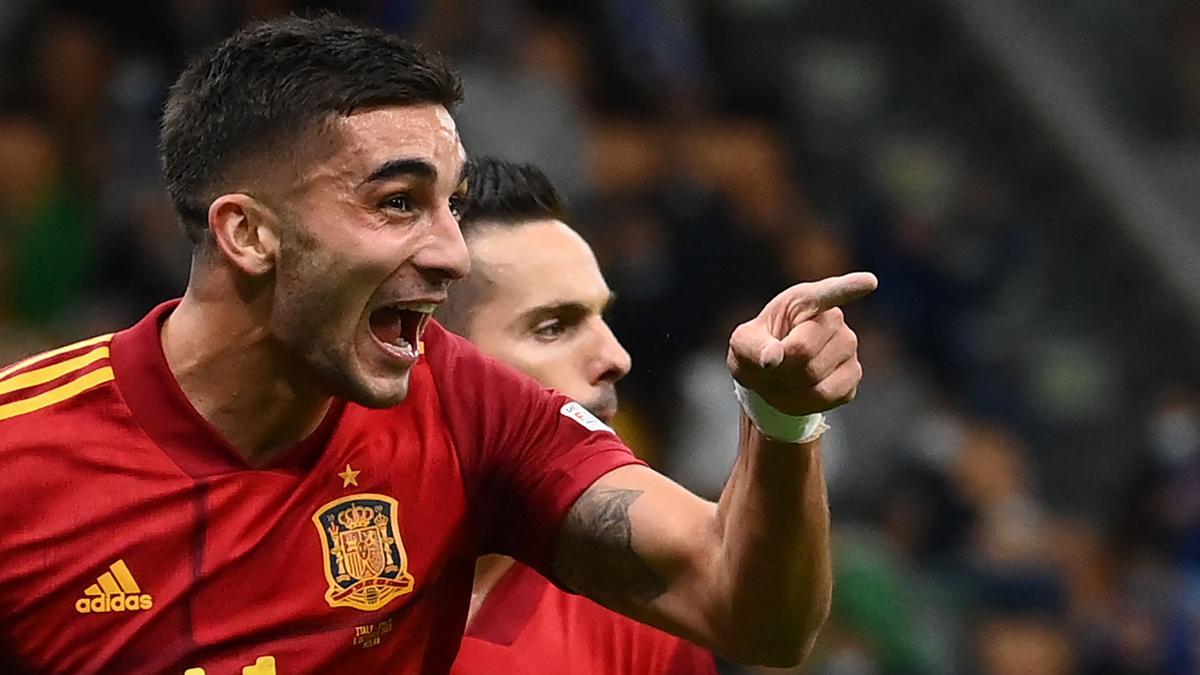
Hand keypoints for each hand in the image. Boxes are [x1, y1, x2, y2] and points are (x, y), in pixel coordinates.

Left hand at [727, 272, 877, 415]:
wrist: (770, 375)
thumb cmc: (758, 349)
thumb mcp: (742, 343)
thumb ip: (753, 347)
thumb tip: (773, 359)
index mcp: (805, 300)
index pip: (830, 292)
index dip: (849, 287)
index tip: (869, 282)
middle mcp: (834, 319)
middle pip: (803, 351)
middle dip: (779, 368)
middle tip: (771, 365)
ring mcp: (849, 347)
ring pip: (816, 379)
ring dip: (788, 388)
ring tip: (783, 378)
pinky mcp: (853, 375)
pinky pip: (827, 397)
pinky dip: (803, 402)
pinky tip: (798, 390)